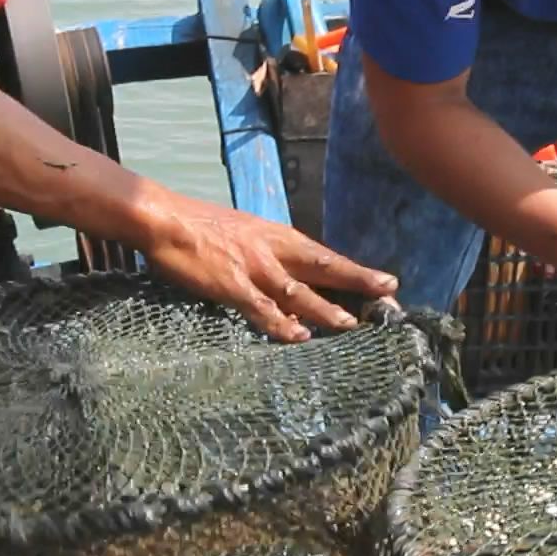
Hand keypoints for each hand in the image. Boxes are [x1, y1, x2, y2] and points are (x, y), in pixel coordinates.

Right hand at [139, 194, 398, 342]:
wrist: (166, 220)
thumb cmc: (202, 227)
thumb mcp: (246, 234)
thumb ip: (270, 255)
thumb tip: (289, 282)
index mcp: (278, 236)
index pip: (326, 256)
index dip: (357, 271)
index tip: (386, 283)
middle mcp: (273, 250)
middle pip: (325, 267)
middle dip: (359, 281)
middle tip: (390, 295)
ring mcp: (254, 267)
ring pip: (298, 291)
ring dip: (326, 308)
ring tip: (351, 324)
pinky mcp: (231, 284)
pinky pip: (261, 307)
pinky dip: (281, 322)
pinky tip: (299, 335)